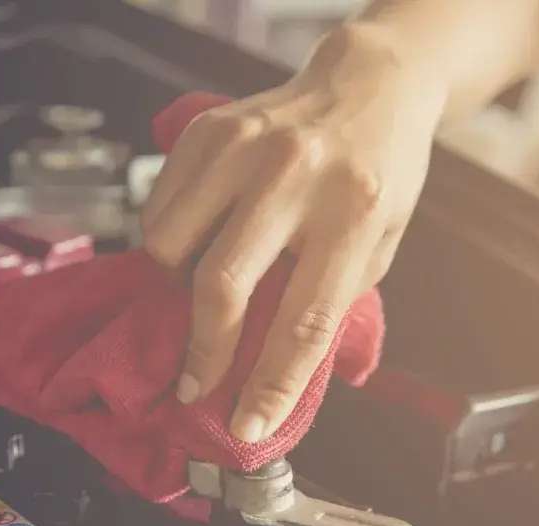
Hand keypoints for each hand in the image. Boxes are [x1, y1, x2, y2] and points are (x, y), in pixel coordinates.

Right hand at [141, 23, 446, 442]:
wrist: (370, 86)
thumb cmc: (378, 176)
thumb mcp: (379, 244)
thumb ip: (329, 299)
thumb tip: (268, 372)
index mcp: (354, 214)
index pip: (304, 321)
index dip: (271, 385)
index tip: (245, 426)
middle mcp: (297, 176)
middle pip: (223, 286)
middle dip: (204, 352)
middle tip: (195, 385)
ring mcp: (247, 146)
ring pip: (172, 245)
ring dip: (174, 288)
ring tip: (196, 290)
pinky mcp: (209, 129)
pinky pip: (159, 205)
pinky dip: (165, 239)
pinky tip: (195, 239)